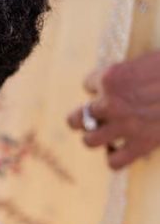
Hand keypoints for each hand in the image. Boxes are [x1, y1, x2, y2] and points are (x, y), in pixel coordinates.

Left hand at [67, 50, 159, 169]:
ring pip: (89, 141)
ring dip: (96, 138)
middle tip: (93, 117)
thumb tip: (116, 86)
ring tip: (105, 135)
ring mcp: (124, 126)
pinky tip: (120, 151)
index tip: (113, 87)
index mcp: (111, 76)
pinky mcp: (140, 144)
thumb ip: (128, 74)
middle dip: (83, 117)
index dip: (100, 86)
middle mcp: (111, 103)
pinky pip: (114, 161)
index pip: (88, 84)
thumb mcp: (147, 62)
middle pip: (77, 118)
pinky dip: (115, 158)